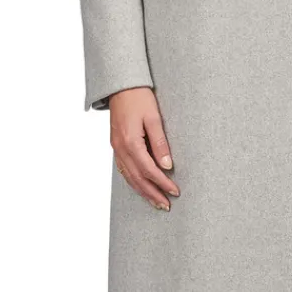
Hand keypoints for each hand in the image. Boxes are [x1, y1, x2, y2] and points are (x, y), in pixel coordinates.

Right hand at [109, 87, 179, 210]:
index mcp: (130, 142)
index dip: (162, 183)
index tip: (175, 191)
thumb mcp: (153, 118)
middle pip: (137, 178)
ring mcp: (116, 148)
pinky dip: (133, 181)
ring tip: (156, 203)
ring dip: (143, 191)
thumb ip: (160, 143)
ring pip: (129, 176)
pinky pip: (123, 169)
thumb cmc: (139, 98)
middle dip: (152, 194)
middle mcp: (120, 148)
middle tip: (166, 206)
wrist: (120, 85)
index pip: (148, 170)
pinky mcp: (116, 145)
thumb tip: (167, 165)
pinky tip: (140, 187)